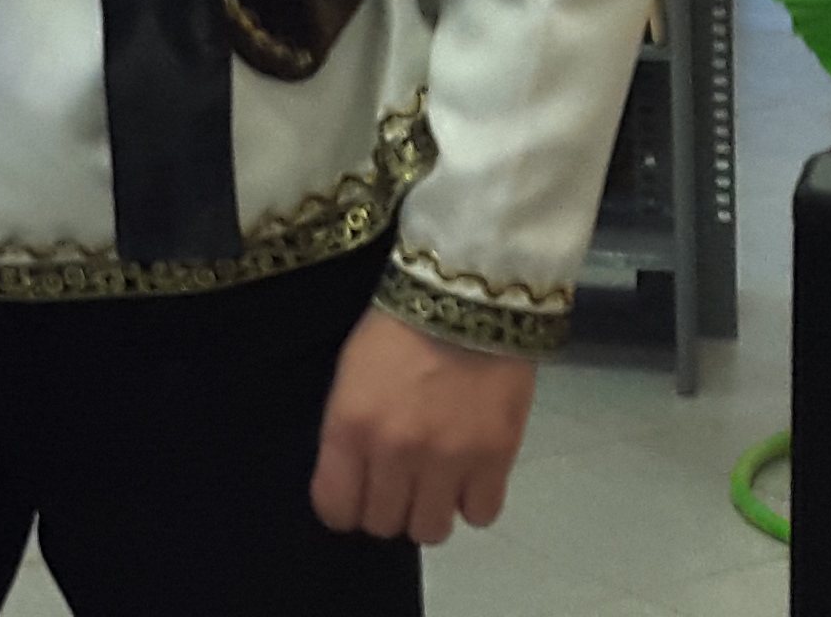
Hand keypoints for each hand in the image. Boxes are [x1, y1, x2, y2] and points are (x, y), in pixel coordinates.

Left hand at [310, 308, 537, 542]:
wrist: (465, 299)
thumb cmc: (396, 332)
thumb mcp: (349, 377)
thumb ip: (347, 434)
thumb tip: (352, 481)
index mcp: (350, 427)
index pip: (335, 508)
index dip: (344, 509)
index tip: (355, 498)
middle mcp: (395, 452)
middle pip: (384, 524)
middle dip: (388, 509)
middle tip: (399, 485)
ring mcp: (447, 459)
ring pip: (431, 530)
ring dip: (430, 511)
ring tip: (436, 483)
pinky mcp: (495, 459)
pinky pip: (480, 514)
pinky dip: (473, 502)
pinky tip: (469, 476)